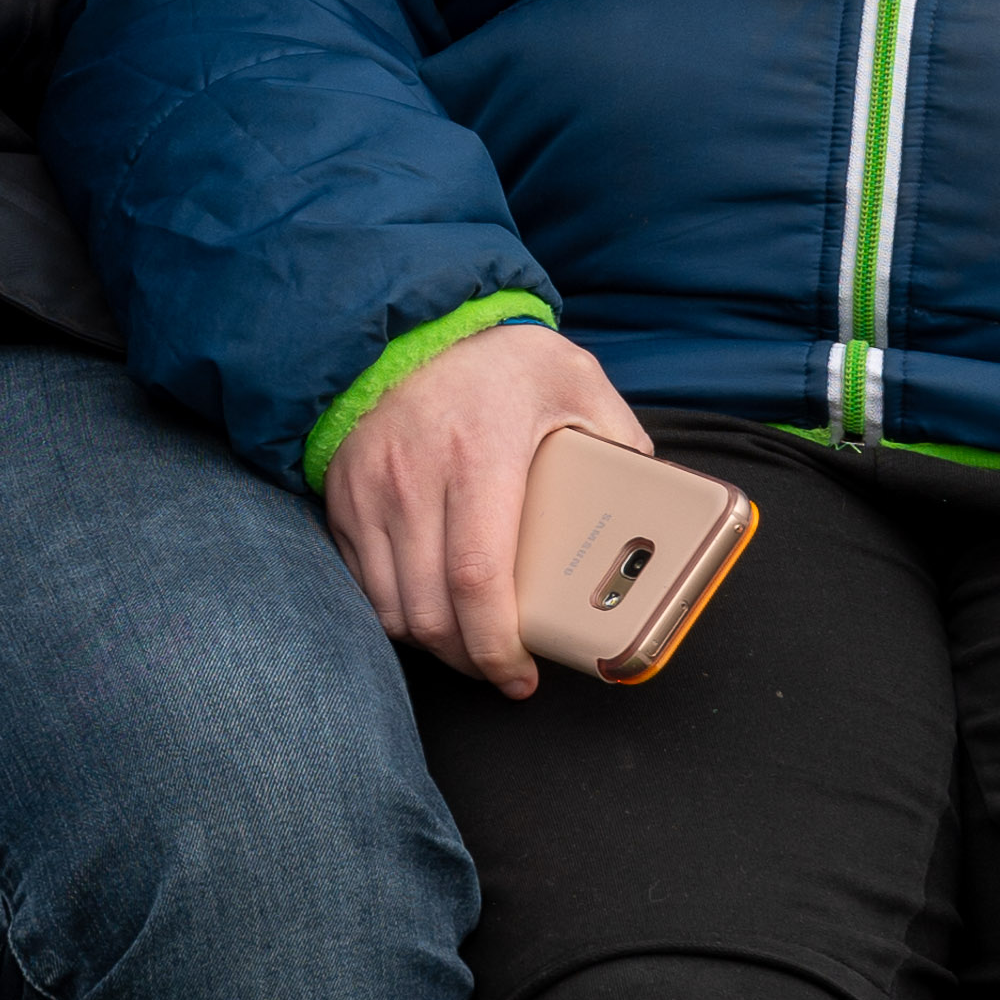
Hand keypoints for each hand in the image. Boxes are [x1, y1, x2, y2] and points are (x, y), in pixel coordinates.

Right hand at [321, 319, 641, 694]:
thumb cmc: (502, 360)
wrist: (412, 324)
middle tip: (503, 670)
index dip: (496, 646)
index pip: (476, 579)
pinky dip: (395, 612)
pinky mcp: (342, 500)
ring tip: (470, 645)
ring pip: (390, 609)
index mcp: (479, 455)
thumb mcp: (578, 383)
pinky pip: (362, 585)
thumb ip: (620, 444)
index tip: (520, 676)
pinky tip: (431, 610)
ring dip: (432, 644)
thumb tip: (658, 512)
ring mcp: (368, 492)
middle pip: (429, 611)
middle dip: (469, 660)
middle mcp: (413, 479)